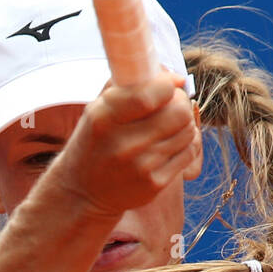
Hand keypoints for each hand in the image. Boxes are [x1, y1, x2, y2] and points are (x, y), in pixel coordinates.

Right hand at [46, 70, 200, 219]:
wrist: (84, 193)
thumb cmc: (95, 142)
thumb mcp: (98, 110)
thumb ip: (130, 85)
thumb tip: (175, 77)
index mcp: (103, 119)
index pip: (147, 96)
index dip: (166, 85)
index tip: (167, 85)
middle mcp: (123, 145)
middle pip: (178, 112)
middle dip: (180, 102)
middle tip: (172, 103)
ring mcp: (141, 167)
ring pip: (188, 131)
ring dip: (184, 123)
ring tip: (169, 124)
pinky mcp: (155, 184)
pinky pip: (188, 153)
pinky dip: (185, 143)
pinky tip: (170, 143)